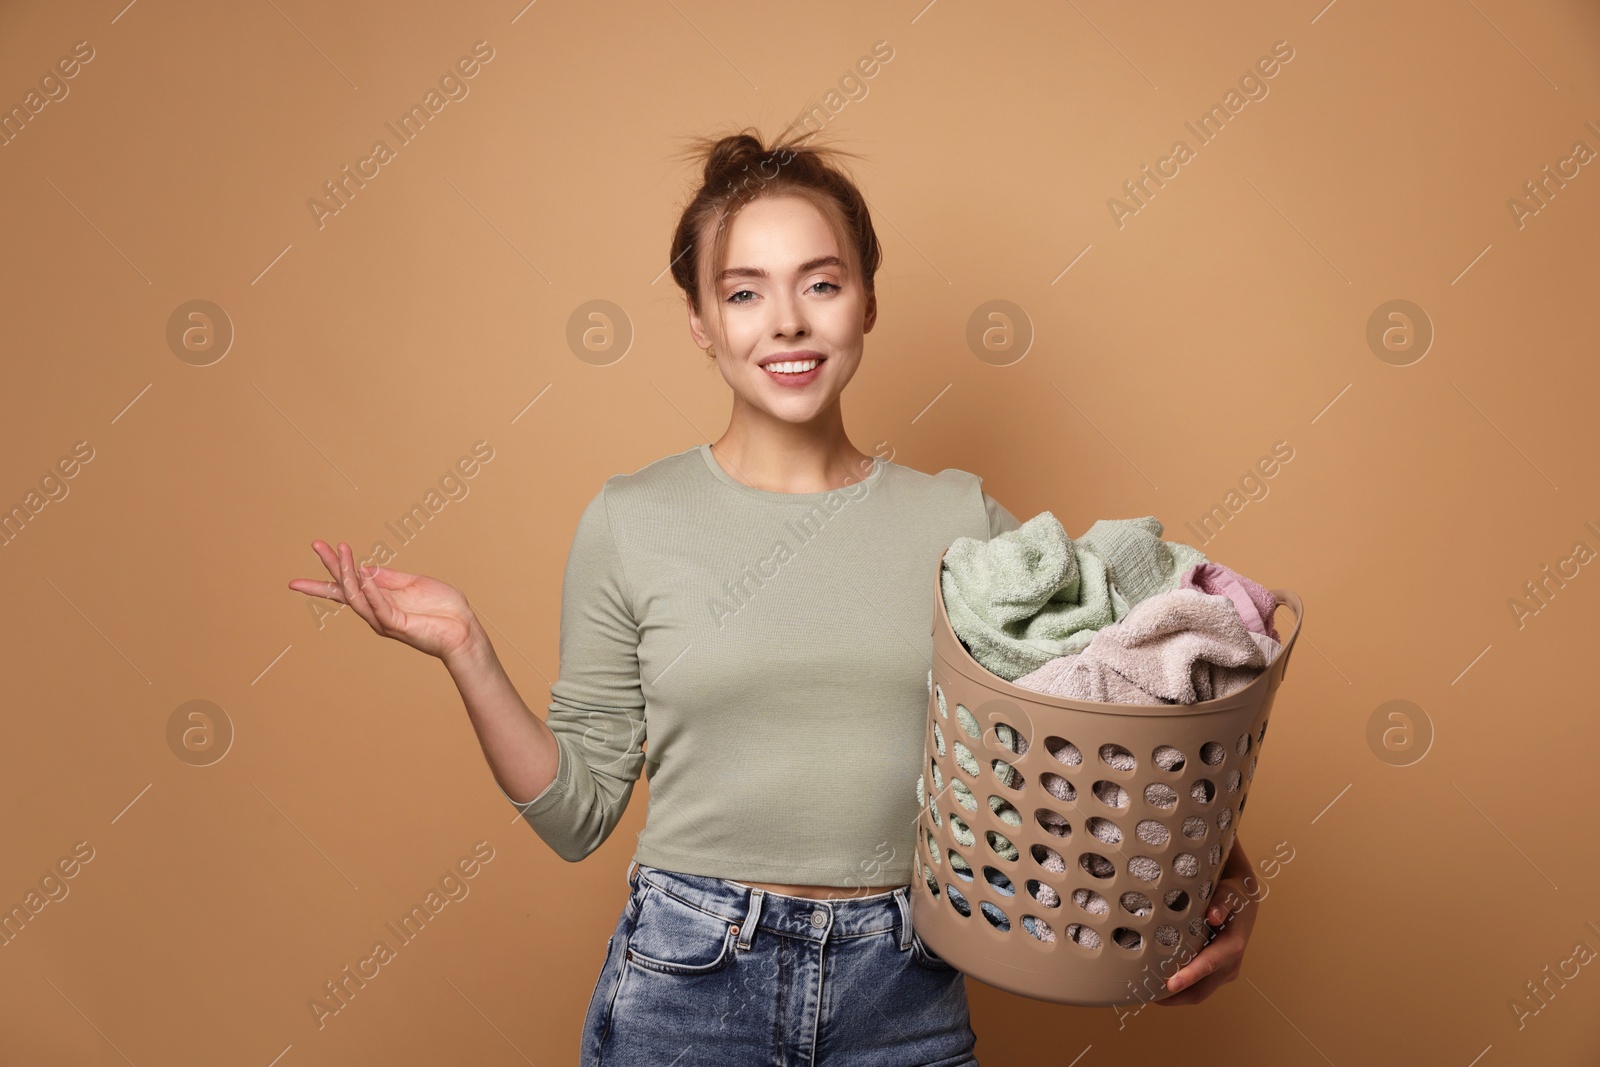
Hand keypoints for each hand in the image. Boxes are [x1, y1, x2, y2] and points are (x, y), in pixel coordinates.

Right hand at [287, 540, 479, 660]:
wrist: (464, 629)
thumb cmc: (443, 609)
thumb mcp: (413, 584)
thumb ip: (389, 578)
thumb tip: (365, 568)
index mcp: (381, 599)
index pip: (349, 583)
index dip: (333, 567)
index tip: (318, 548)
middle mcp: (377, 611)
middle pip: (346, 588)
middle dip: (331, 566)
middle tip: (316, 544)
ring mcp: (385, 619)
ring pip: (357, 596)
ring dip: (347, 573)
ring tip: (341, 551)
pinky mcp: (398, 625)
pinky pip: (379, 606)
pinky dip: (370, 589)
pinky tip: (363, 572)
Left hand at [1156, 839, 1258, 1004]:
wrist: (1244, 899)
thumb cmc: (1234, 894)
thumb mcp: (1229, 892)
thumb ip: (1221, 902)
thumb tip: (1213, 916)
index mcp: (1232, 946)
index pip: (1209, 964)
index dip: (1189, 976)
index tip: (1170, 985)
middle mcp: (1230, 964)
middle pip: (1201, 990)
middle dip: (1176, 997)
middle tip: (1146, 994)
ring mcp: (1225, 971)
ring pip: (1199, 992)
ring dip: (1176, 996)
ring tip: (1148, 992)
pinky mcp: (1218, 972)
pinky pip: (1199, 986)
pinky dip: (1181, 988)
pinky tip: (1160, 983)